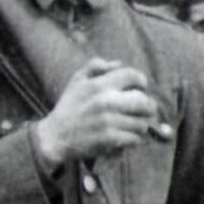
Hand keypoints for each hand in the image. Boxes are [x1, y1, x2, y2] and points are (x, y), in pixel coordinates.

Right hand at [33, 58, 170, 168]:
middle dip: (149, 107)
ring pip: (141, 122)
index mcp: (99, 85)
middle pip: (143, 101)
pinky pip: (134, 138)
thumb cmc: (68, 107)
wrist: (55, 136)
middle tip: (146, 111)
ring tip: (135, 125)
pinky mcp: (109, 139)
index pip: (132, 75)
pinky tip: (128, 137)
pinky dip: (134, 139)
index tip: (141, 88)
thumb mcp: (76, 80)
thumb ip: (95, 65)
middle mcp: (106, 101)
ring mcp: (108, 121)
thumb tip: (117, 64)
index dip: (141, 81)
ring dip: (141, 125)